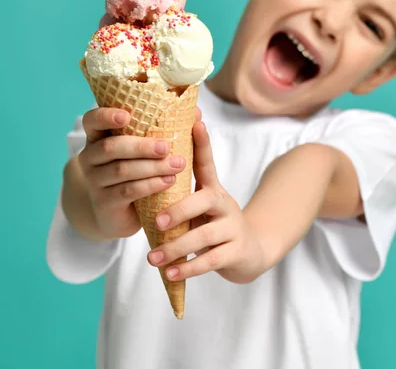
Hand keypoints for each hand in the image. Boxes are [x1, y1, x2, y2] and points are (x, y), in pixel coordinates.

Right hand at [76, 107, 189, 239]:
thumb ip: (163, 130)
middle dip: (141, 146)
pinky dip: (150, 185)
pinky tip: (168, 182)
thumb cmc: (136, 172)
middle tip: (166, 147)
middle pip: (110, 147)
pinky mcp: (104, 203)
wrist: (120, 215)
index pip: (92, 121)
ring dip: (152, 167)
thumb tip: (196, 110)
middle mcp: (90, 158)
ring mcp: (94, 182)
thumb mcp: (143, 151)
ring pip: (122, 170)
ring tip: (177, 165)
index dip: (105, 116)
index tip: (127, 116)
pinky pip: (128, 191)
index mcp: (98, 138)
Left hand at [146, 120, 264, 283]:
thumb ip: (180, 191)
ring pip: (206, 234)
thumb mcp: (201, 204)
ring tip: (153, 258)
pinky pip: (212, 260)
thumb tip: (146, 172)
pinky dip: (190, 268)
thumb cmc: (214, 223)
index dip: (202, 142)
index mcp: (212, 188)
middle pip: (206, 200)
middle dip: (181, 210)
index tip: (196, 121)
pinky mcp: (236, 251)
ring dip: (178, 247)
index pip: (206, 161)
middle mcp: (224, 203)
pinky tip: (170, 273)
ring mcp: (233, 227)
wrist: (249, 251)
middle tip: (157, 221)